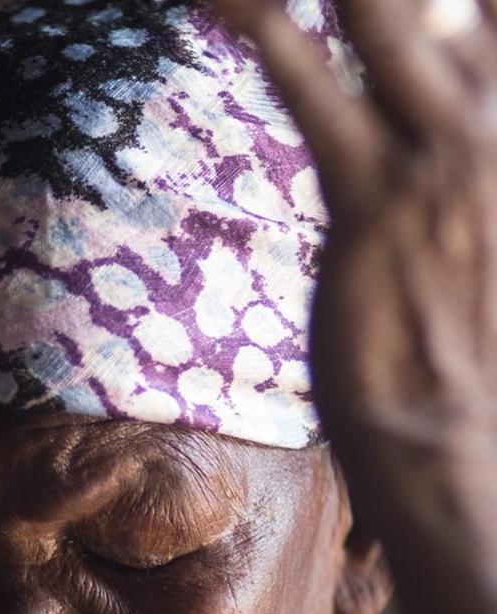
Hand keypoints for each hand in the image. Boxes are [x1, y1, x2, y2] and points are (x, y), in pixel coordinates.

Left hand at [214, 0, 496, 492]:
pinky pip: (309, 90)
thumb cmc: (468, 354)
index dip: (456, 6)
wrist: (461, 445)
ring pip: (383, 16)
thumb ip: (466, 179)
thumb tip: (429, 143)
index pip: (489, 23)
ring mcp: (442, 158)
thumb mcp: (487, 243)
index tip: (423, 2)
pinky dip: (263, 30)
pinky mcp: (369, 201)